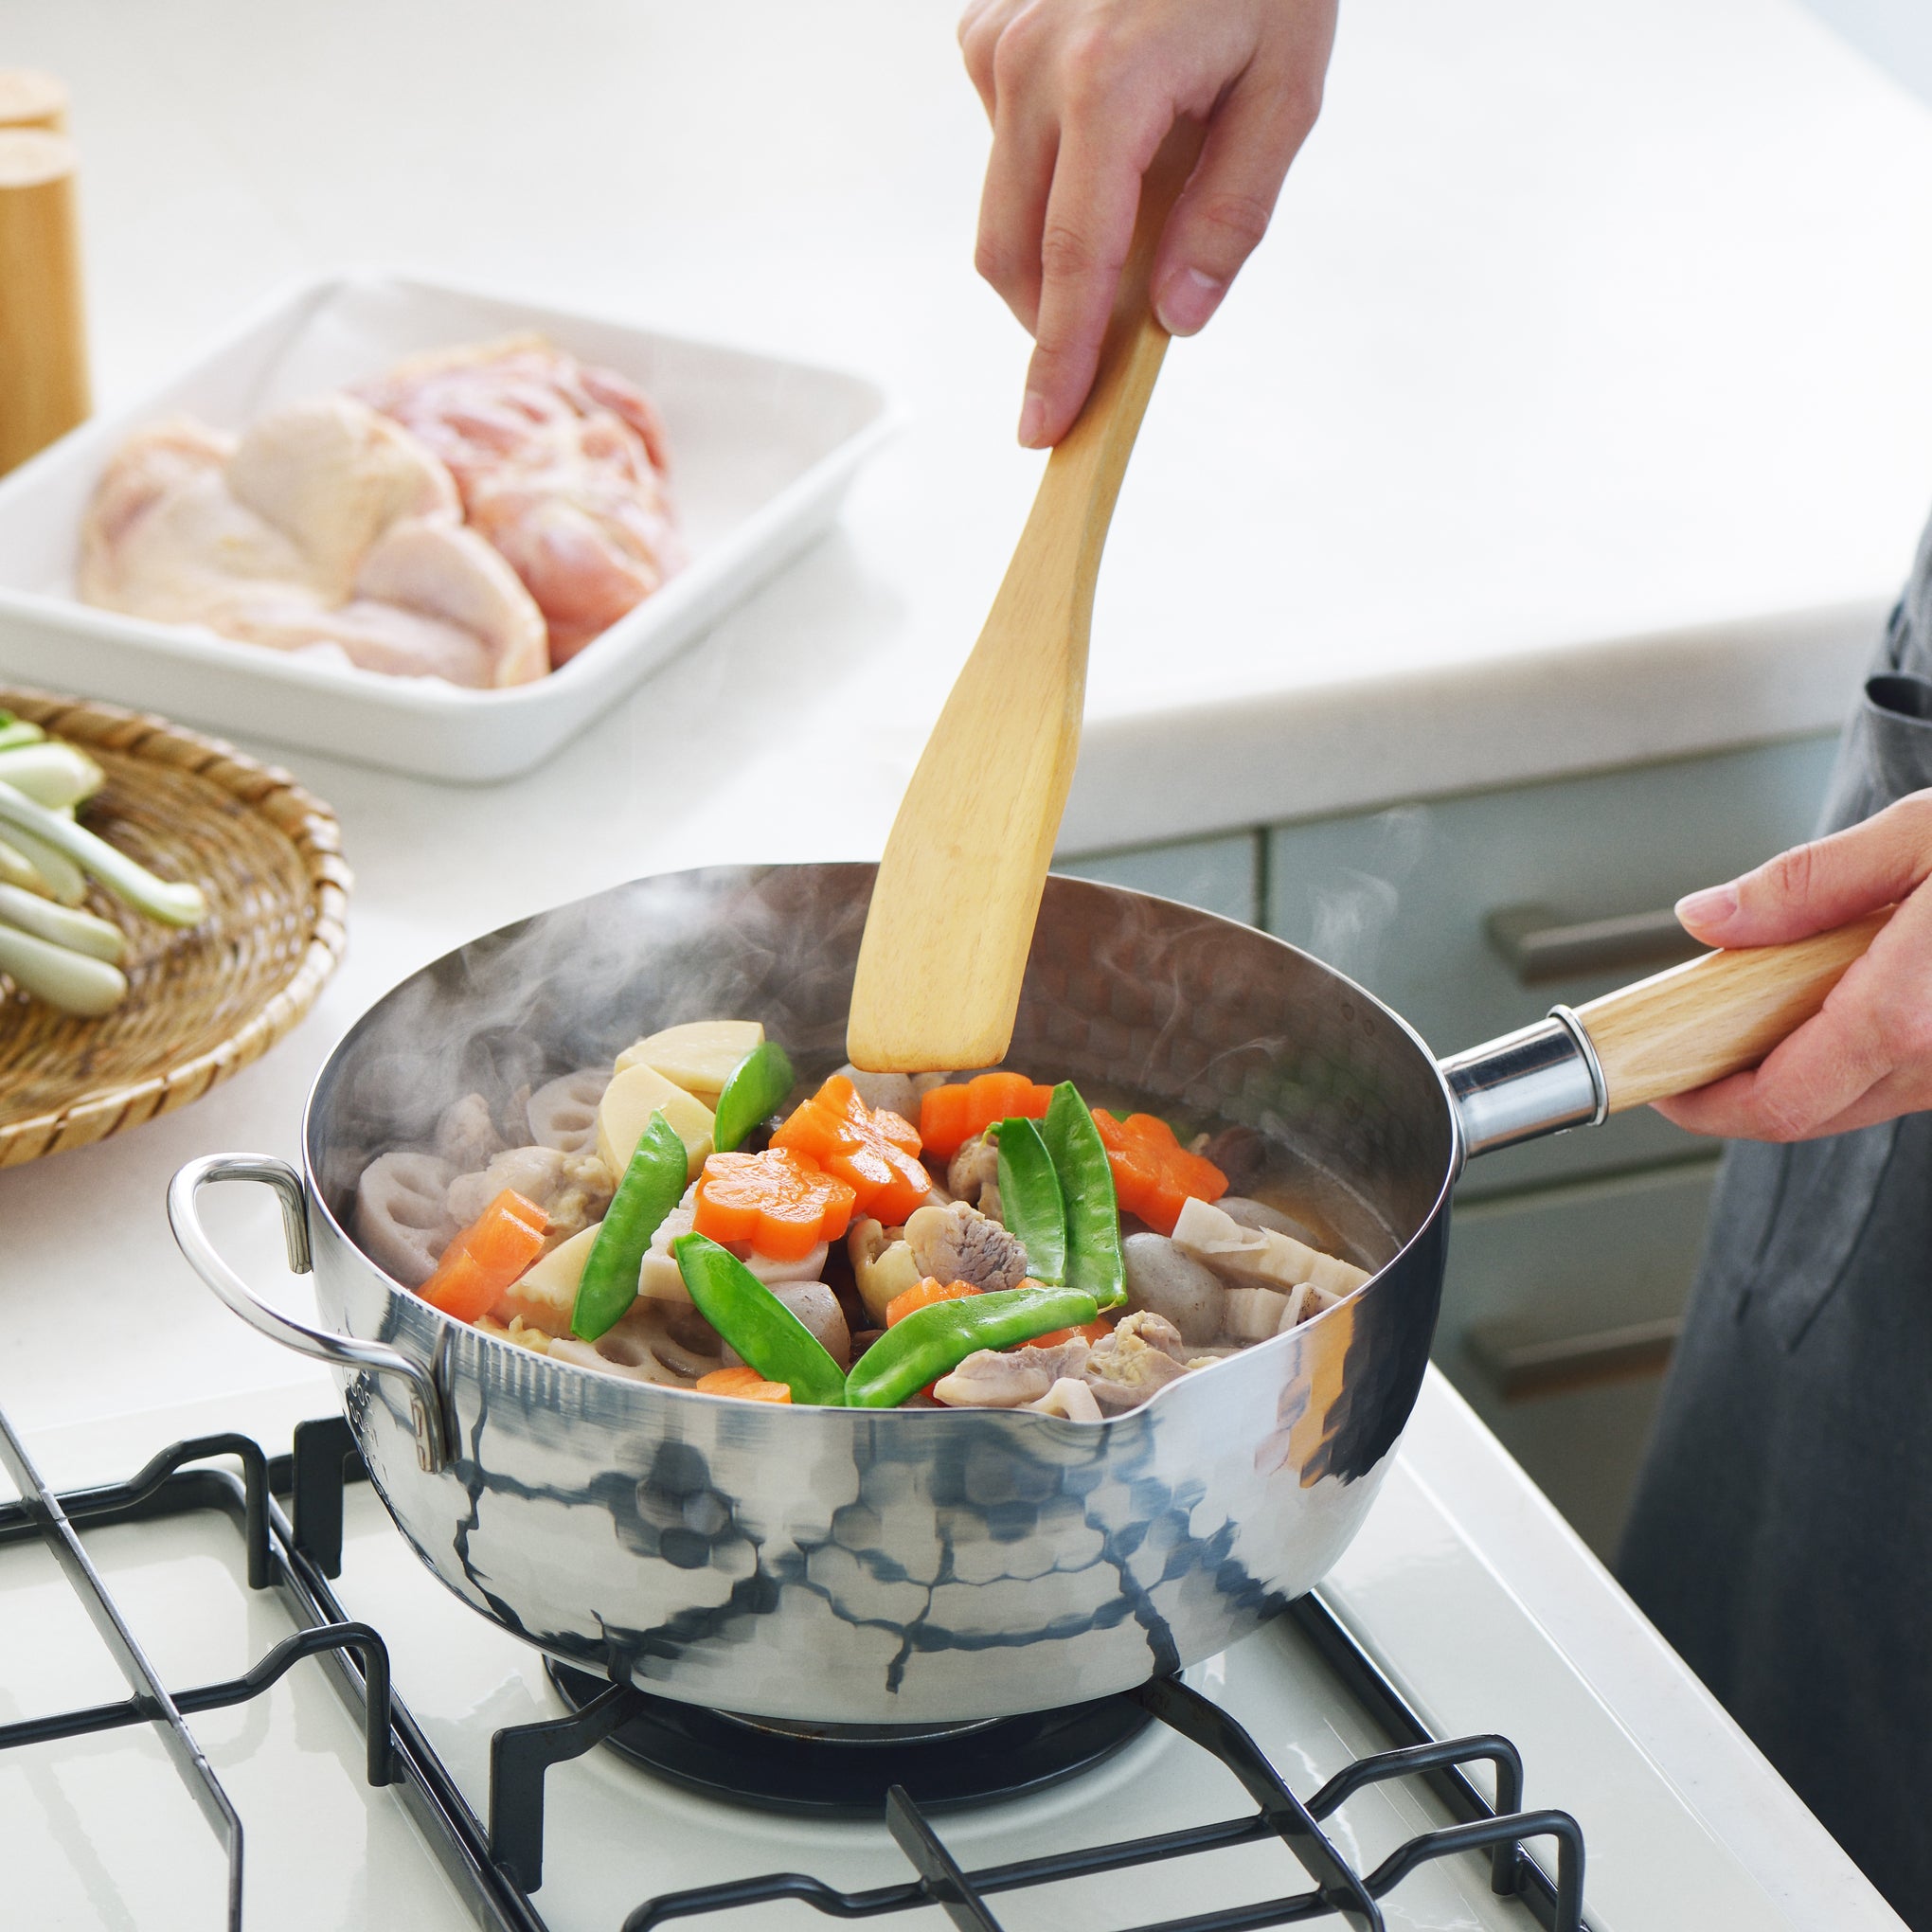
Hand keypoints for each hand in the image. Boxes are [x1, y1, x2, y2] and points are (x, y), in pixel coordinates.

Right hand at [959, 0, 1336, 446]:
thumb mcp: (1285, 92)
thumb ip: (1231, 215)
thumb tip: (1176, 318)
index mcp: (1107, 85)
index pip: (1073, 261)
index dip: (1058, 358)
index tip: (1046, 428)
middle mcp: (1030, 65)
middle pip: (1012, 250)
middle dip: (1048, 323)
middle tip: (1100, 364)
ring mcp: (998, 46)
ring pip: (1000, 207)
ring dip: (1056, 247)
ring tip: (1138, 209)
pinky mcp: (985, 34)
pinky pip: (1002, 147)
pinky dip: (1048, 178)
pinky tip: (1108, 138)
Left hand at [1654, 790, 1931, 1140]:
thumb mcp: (1920, 835)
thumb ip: (1805, 885)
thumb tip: (1708, 916)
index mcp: (1914, 1014)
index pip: (1780, 1102)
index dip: (1706, 1105)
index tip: (1662, 1083)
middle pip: (1810, 1116)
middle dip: (1739, 1091)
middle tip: (1691, 1043)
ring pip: (1858, 1103)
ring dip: (1798, 1072)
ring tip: (1764, 1003)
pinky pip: (1905, 1081)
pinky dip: (1855, 1056)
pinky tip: (1840, 999)